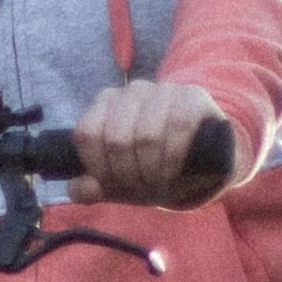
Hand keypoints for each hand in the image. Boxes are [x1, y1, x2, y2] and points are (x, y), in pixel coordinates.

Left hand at [69, 80, 236, 207]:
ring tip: (160, 185)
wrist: (203, 162)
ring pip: (146, 136)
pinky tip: (175, 172)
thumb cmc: (153, 168)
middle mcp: (133, 91)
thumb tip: (78, 190)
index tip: (113, 186)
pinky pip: (179, 126)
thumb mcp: (119, 183)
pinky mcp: (194, 97)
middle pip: (116, 140)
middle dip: (128, 176)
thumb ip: (92, 188)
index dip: (98, 169)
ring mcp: (164, 90)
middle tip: (143, 191)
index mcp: (106, 104)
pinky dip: (174, 158)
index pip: (87, 134)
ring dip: (153, 172)